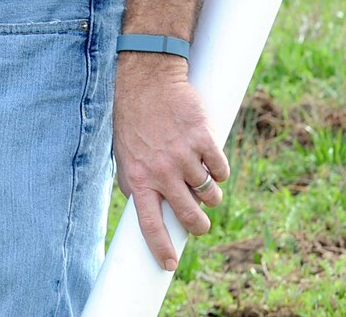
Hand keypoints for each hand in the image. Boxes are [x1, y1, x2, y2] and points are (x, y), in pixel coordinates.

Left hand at [112, 54, 228, 268]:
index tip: (169, 264)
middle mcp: (162, 172)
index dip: (161, 248)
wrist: (147, 81)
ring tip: (205, 185)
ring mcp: (184, 156)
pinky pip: (221, 170)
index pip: (150, 225)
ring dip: (211, 195)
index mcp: (139, 178)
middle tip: (201, 223)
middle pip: (189, 216)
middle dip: (199, 225)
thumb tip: (147, 208)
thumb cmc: (133, 119)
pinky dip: (220, 171)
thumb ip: (135, 182)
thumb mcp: (124, 155)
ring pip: (210, 194)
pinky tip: (211, 163)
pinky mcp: (203, 139)